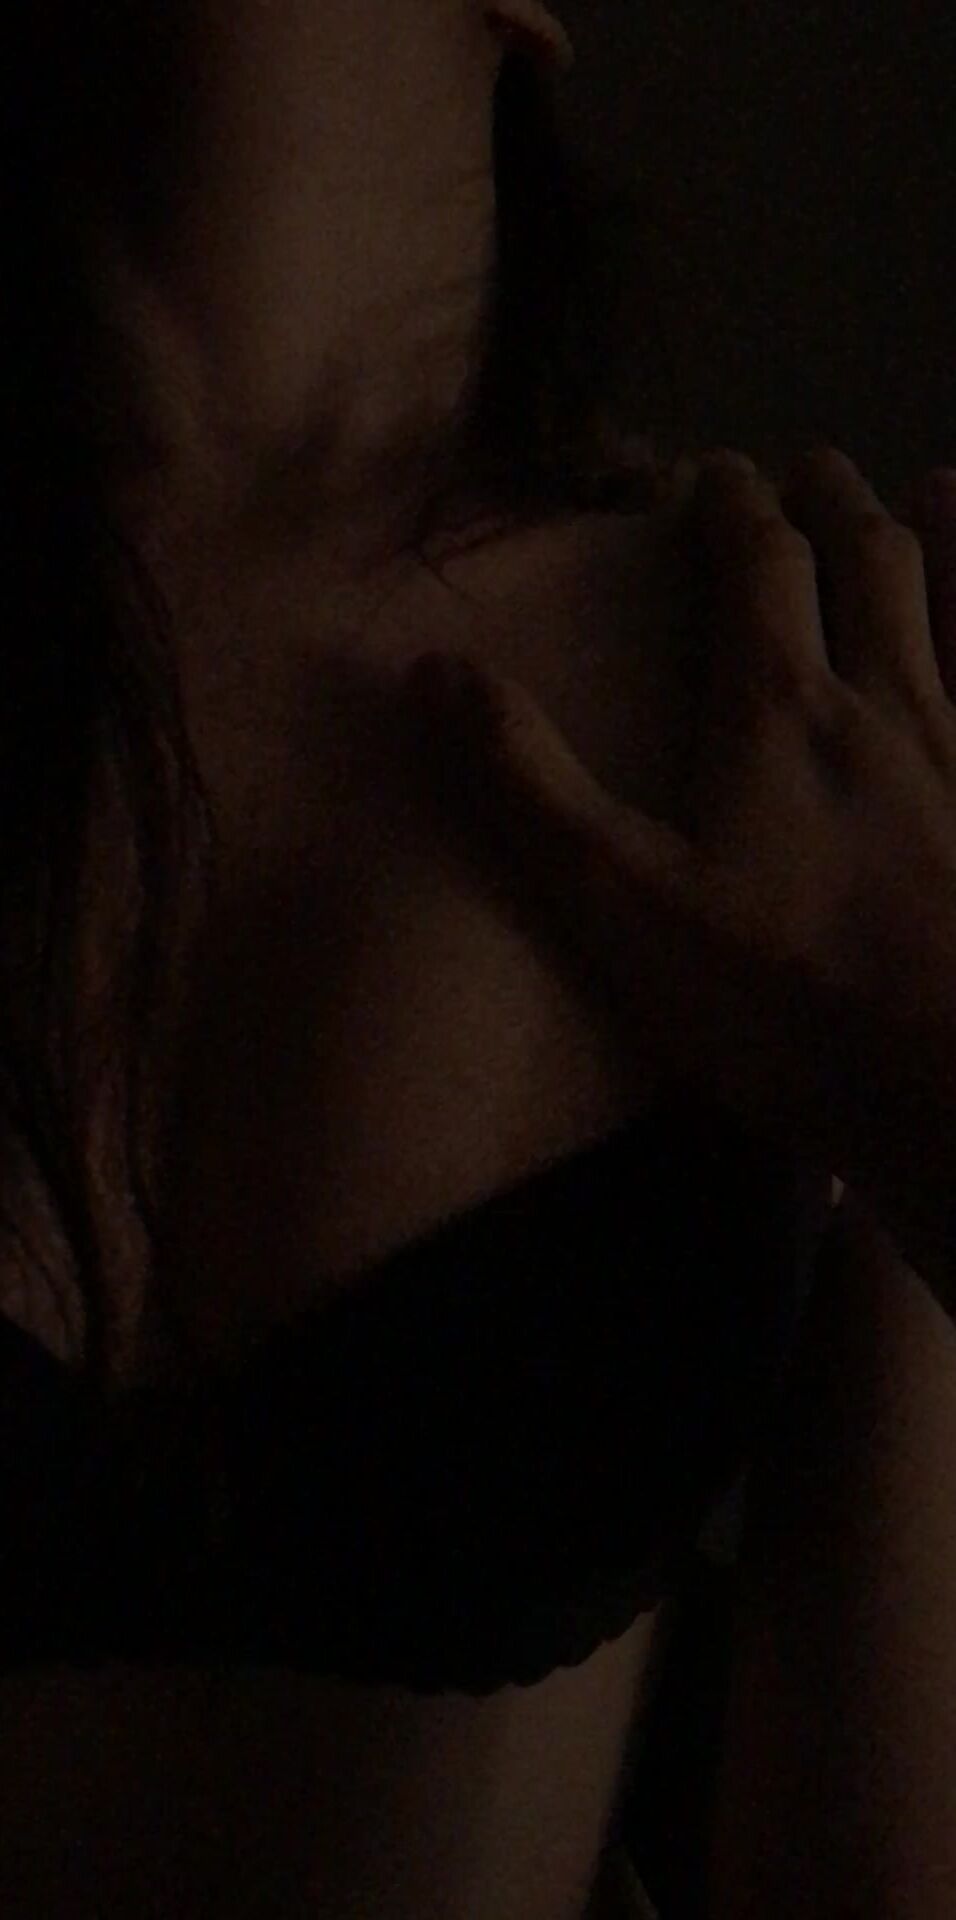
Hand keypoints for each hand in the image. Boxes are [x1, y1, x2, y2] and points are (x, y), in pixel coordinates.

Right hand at [406, 449, 955, 1288]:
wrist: (951, 1088)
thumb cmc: (781, 1003)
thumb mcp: (620, 905)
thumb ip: (528, 786)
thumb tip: (432, 670)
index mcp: (777, 715)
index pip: (756, 569)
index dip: (730, 508)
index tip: (711, 474)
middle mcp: (887, 703)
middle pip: (864, 564)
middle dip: (828, 504)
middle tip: (805, 468)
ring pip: (955, 604)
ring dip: (933, 536)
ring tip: (928, 486)